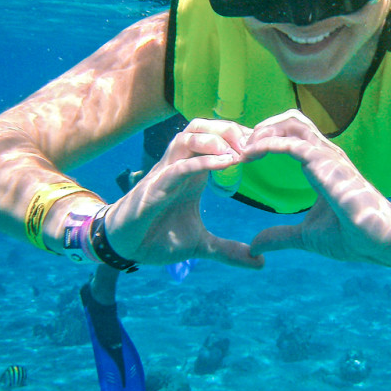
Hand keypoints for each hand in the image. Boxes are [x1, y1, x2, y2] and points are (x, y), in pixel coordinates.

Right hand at [104, 118, 263, 268]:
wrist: (124, 247)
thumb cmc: (157, 237)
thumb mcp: (201, 245)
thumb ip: (229, 251)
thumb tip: (259, 262)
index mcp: (192, 172)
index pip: (215, 140)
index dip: (239, 138)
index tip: (265, 147)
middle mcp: (179, 166)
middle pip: (202, 127)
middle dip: (229, 129)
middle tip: (255, 145)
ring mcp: (165, 173)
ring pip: (187, 137)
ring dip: (216, 140)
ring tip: (240, 153)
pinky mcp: (154, 187)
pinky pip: (179, 166)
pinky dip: (202, 162)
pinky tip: (225, 164)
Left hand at [242, 110, 390, 263]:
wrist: (378, 241)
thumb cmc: (351, 236)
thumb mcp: (305, 237)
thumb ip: (280, 236)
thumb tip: (255, 246)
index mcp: (321, 164)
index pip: (292, 135)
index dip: (266, 138)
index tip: (244, 156)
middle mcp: (324, 154)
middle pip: (290, 120)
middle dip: (263, 127)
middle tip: (241, 149)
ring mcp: (327, 156)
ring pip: (291, 122)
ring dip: (263, 130)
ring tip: (244, 149)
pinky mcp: (326, 163)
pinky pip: (292, 143)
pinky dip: (267, 144)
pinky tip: (250, 155)